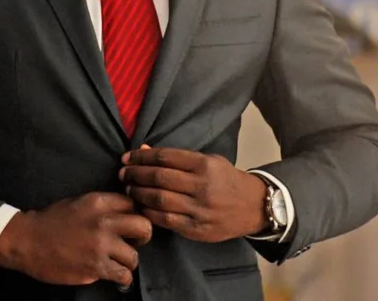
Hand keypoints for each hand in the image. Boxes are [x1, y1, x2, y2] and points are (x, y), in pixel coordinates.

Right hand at [0, 192, 151, 286]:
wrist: (28, 241)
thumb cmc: (51, 221)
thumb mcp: (79, 202)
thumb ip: (103, 207)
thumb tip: (124, 214)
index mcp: (99, 202)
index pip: (133, 205)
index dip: (135, 215)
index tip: (130, 225)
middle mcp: (104, 222)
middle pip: (144, 227)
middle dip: (142, 237)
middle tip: (133, 242)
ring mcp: (101, 246)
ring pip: (135, 257)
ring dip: (128, 262)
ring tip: (118, 263)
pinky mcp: (96, 268)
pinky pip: (123, 275)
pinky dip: (121, 278)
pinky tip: (114, 275)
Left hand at [119, 146, 266, 242]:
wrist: (254, 206)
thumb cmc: (226, 179)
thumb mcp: (207, 161)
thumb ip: (177, 157)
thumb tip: (144, 150)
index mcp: (204, 165)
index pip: (164, 157)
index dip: (141, 157)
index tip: (127, 157)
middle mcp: (201, 186)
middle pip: (158, 178)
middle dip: (135, 174)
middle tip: (123, 173)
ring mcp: (199, 209)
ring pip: (159, 199)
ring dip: (138, 193)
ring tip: (128, 188)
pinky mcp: (197, 229)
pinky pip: (166, 220)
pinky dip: (149, 212)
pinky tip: (140, 206)